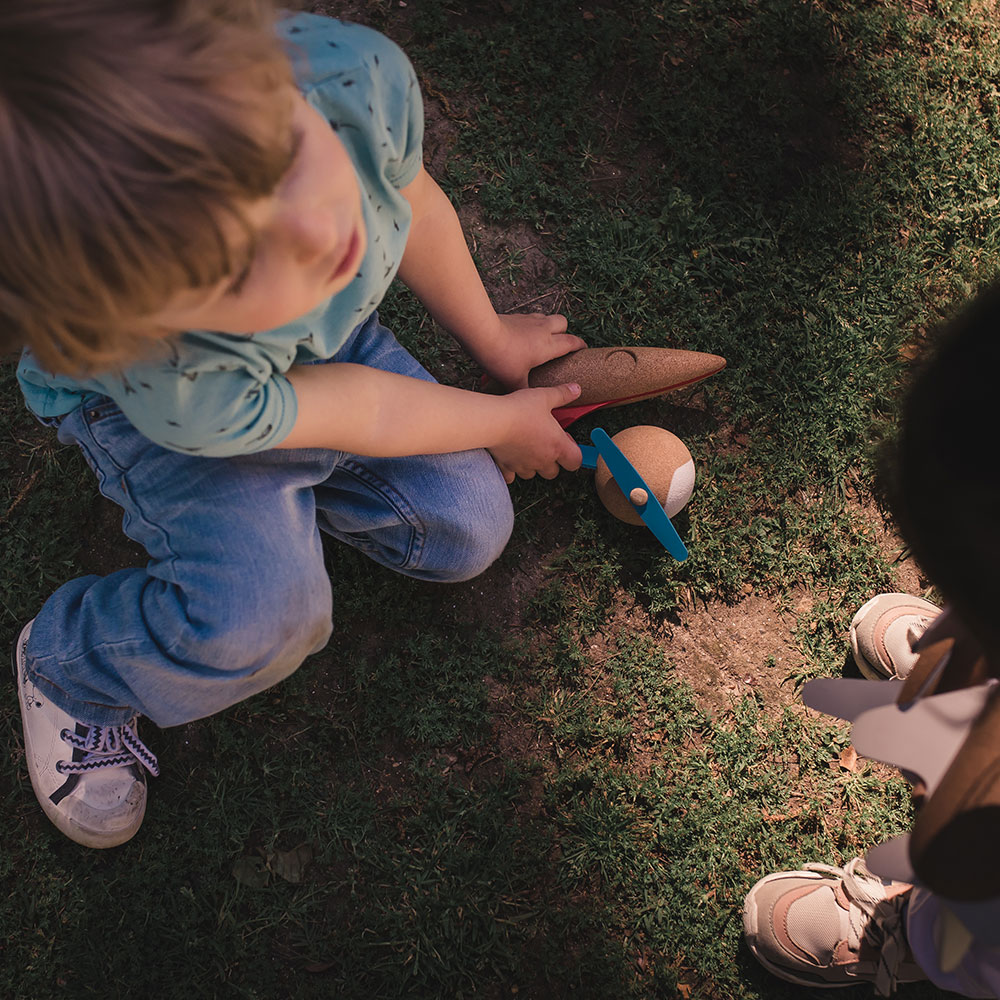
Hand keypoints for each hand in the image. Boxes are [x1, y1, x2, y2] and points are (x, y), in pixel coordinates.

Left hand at [471, 313, 585, 389]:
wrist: (483, 333)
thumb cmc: (502, 357)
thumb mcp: (514, 381)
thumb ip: (524, 390)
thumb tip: (526, 402)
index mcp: (548, 345)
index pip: (572, 342)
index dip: (580, 346)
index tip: (583, 350)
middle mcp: (543, 329)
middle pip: (563, 322)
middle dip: (565, 331)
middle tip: (560, 344)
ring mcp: (529, 320)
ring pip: (548, 317)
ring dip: (549, 325)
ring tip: (542, 338)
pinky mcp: (516, 316)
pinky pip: (530, 317)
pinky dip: (531, 325)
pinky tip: (523, 334)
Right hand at [489, 382, 582, 482]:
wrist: (493, 421)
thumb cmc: (520, 409)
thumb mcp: (545, 396)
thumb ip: (562, 394)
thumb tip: (576, 388)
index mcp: (557, 446)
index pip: (575, 462)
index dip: (573, 453)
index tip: (565, 439)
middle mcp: (542, 460)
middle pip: (553, 472)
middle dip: (552, 461)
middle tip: (545, 443)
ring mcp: (524, 465)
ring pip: (532, 474)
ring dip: (532, 465)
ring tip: (526, 448)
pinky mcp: (507, 467)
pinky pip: (511, 476)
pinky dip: (511, 470)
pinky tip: (509, 456)